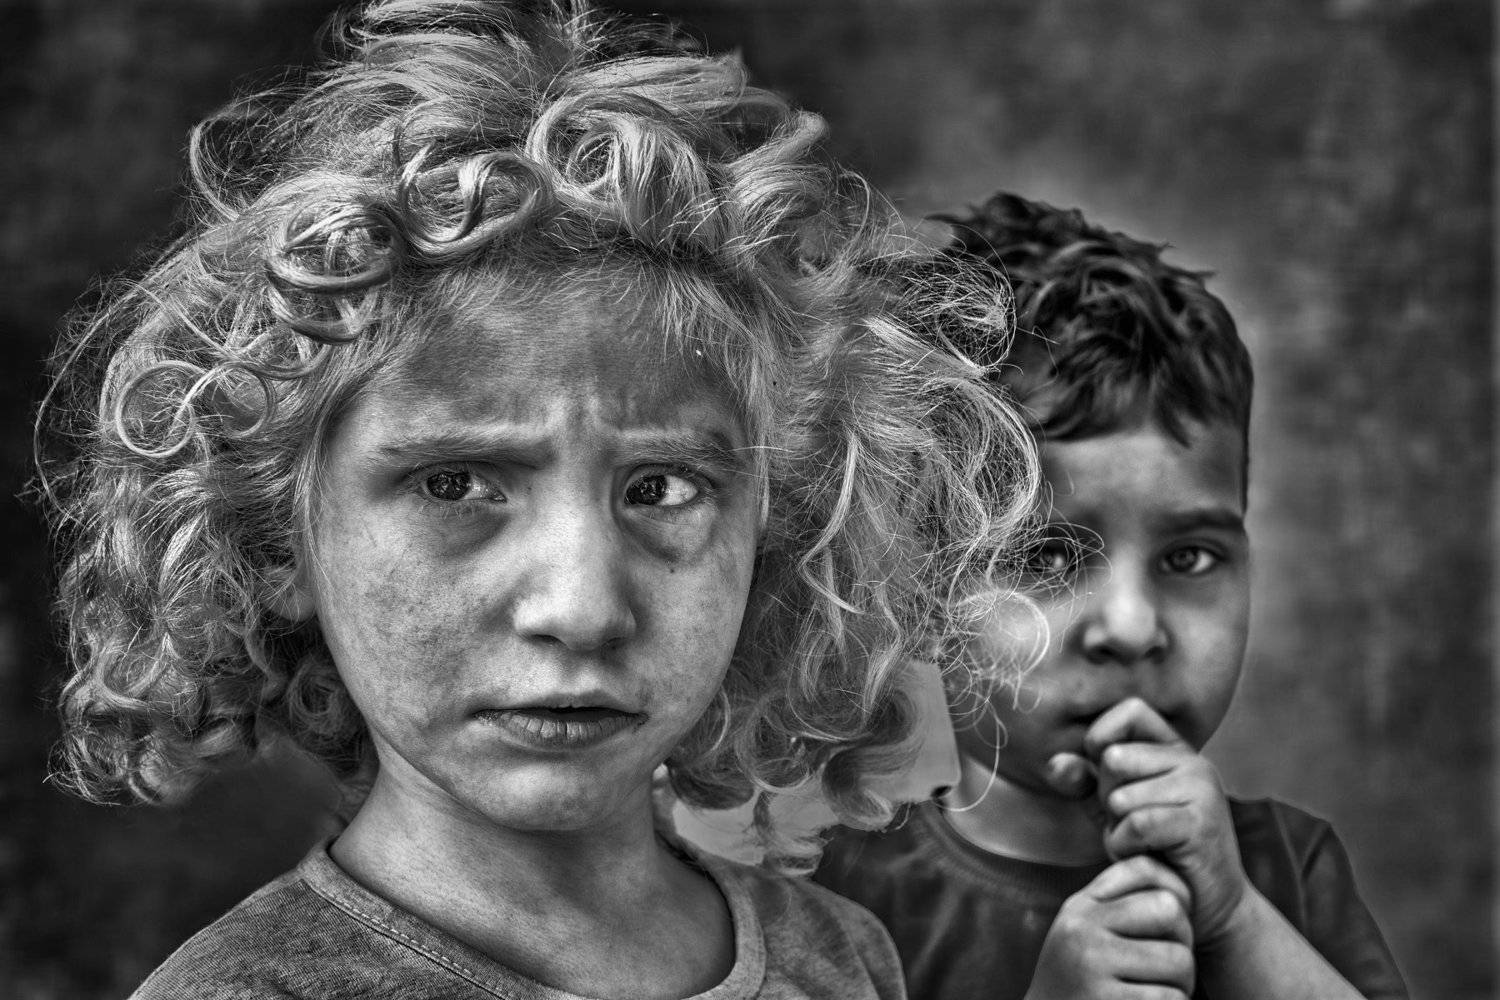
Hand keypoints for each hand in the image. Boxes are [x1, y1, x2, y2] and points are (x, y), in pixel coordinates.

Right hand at [1025, 854, 1194, 999]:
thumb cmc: (1078, 980)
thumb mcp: (1084, 931)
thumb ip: (1117, 904)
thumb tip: (1176, 886)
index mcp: (1081, 906)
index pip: (1144, 870)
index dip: (1176, 896)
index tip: (1171, 927)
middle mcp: (1082, 928)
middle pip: (1169, 910)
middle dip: (1184, 941)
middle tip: (1174, 966)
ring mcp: (1092, 965)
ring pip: (1178, 960)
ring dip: (1183, 984)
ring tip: (1161, 991)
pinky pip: (1169, 998)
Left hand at [1051, 697, 1247, 945]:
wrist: (1205, 904)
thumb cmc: (1154, 852)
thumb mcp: (1111, 810)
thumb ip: (1082, 781)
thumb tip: (1055, 763)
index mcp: (1174, 749)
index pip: (1130, 710)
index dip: (1102, 739)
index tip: (1106, 778)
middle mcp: (1193, 760)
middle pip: (1113, 758)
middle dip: (1105, 798)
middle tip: (1130, 825)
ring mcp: (1202, 788)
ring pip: (1120, 796)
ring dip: (1115, 829)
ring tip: (1140, 845)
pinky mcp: (1202, 822)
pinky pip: (1136, 825)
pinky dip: (1126, 846)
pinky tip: (1142, 856)